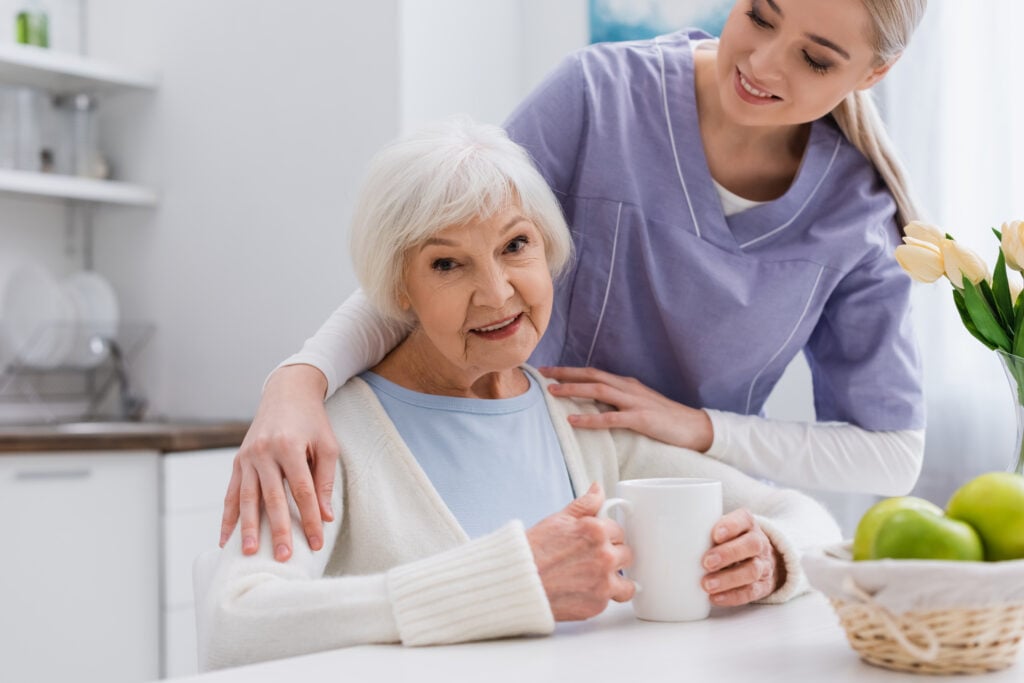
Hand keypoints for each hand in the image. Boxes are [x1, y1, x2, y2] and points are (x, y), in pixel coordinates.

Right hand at [219, 364, 337, 561]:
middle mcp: (264, 452)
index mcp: (290, 446)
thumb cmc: (312, 421)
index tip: (316, 543)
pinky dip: (228, 517)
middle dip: (278, 529)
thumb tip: (325, 517)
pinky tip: (226, 538)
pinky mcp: (238, 461)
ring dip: (248, 528)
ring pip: (247, 498)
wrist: (286, 393)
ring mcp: (247, 457)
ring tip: (249, 553)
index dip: (310, 519)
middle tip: (282, 556)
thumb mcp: (327, 445)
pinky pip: (231, 493)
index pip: (302, 491)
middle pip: (272, 498)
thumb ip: (325, 481)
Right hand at [526, 483, 634, 620]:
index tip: (598, 542)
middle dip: (613, 556)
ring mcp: (603, 582)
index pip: (619, 531)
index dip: (608, 537)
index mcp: (597, 531)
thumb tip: (598, 490)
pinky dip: (600, 597)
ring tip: (596, 579)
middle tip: (593, 560)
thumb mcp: (558, 520)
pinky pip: (611, 600)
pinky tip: (583, 591)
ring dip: (616, 581)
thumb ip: (585, 505)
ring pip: (627, 583)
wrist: (518, 583)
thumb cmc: (534, 551)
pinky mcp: (598, 605)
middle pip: (627, 554)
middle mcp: (604, 556)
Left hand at [539, 366, 713, 451]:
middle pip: (592, 375)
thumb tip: (594, 404)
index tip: (549, 371)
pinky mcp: (641, 419)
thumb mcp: (639, 405)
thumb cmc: (666, 419)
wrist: (696, 428)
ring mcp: (635, 402)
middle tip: (542, 374)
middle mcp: (629, 388)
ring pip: (598, 391)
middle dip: (566, 373)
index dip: (571, 371)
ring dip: (573, 390)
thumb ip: (618, 402)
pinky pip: (611, 417)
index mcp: (627, 384)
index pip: (594, 373)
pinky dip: (590, 419)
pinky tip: (573, 421)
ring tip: (552, 392)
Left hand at [700, 509, 784, 605]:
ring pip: (752, 570)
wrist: (759, 558)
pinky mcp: (763, 585)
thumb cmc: (730, 541)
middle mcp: (758, 542)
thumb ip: (701, 530)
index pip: (744, 519)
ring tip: (707, 584)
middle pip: (751, 545)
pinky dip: (733, 596)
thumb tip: (666, 537)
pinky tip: (715, 597)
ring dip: (728, 579)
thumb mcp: (721, 529)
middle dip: (728, 554)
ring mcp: (763, 565)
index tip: (715, 535)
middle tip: (706, 562)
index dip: (731, 526)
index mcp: (747, 524)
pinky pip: (752, 592)